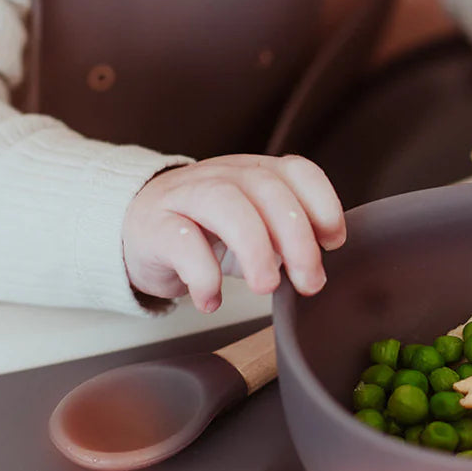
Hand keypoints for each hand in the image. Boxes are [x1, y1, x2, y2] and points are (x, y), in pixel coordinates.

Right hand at [123, 155, 345, 312]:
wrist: (137, 228)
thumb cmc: (206, 229)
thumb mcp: (253, 225)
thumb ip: (286, 238)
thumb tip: (318, 267)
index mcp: (255, 172)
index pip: (297, 171)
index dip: (322, 203)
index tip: (334, 242)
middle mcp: (224, 176)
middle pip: (267, 190)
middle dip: (296, 238)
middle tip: (309, 281)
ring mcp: (187, 195)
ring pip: (226, 205)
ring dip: (255, 249)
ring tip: (265, 287)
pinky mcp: (154, 225)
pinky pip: (180, 242)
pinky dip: (202, 274)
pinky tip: (211, 300)